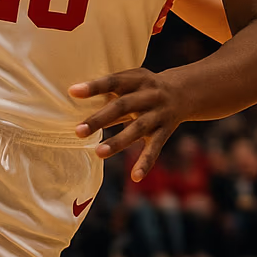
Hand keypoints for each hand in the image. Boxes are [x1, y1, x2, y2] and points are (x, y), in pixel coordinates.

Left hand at [69, 68, 187, 181]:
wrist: (183, 92)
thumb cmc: (144, 87)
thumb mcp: (132, 81)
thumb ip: (110, 91)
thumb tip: (76, 98)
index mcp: (138, 79)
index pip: (114, 81)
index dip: (94, 87)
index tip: (73, 92)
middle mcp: (150, 96)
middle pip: (123, 107)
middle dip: (100, 119)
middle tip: (78, 131)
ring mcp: (158, 115)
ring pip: (137, 129)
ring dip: (118, 142)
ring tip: (99, 153)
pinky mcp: (164, 132)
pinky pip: (155, 149)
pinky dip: (146, 163)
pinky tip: (135, 177)